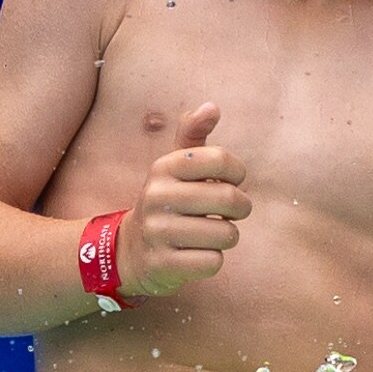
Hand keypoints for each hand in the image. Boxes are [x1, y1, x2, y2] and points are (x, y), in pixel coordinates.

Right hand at [119, 102, 246, 296]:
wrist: (131, 250)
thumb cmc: (167, 201)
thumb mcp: (175, 166)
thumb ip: (193, 134)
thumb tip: (212, 106)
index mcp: (164, 167)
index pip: (220, 159)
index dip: (237, 172)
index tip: (232, 181)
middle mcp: (156, 196)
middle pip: (228, 198)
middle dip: (241, 208)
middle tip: (231, 212)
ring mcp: (158, 232)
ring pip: (226, 234)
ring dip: (227, 236)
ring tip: (211, 234)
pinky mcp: (163, 264)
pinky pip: (213, 262)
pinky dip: (213, 260)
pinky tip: (197, 254)